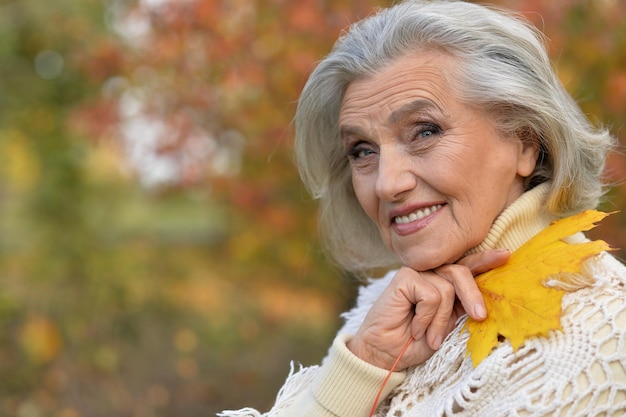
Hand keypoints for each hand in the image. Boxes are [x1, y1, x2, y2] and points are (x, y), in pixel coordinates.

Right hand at [346, 249, 509, 369]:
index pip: (466, 267)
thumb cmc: (416, 341)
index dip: (485, 261)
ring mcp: (416, 272)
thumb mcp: (447, 323)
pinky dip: (426, 317)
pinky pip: (431, 295)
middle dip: (473, 295)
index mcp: (443, 281)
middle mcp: (430, 272)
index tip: (506, 255)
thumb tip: (483, 299)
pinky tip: (415, 327)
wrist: (387, 353)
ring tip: (429, 337)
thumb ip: (460, 306)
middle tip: (480, 316)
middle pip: (461, 272)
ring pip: (447, 288)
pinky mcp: (405, 277)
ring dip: (440, 320)